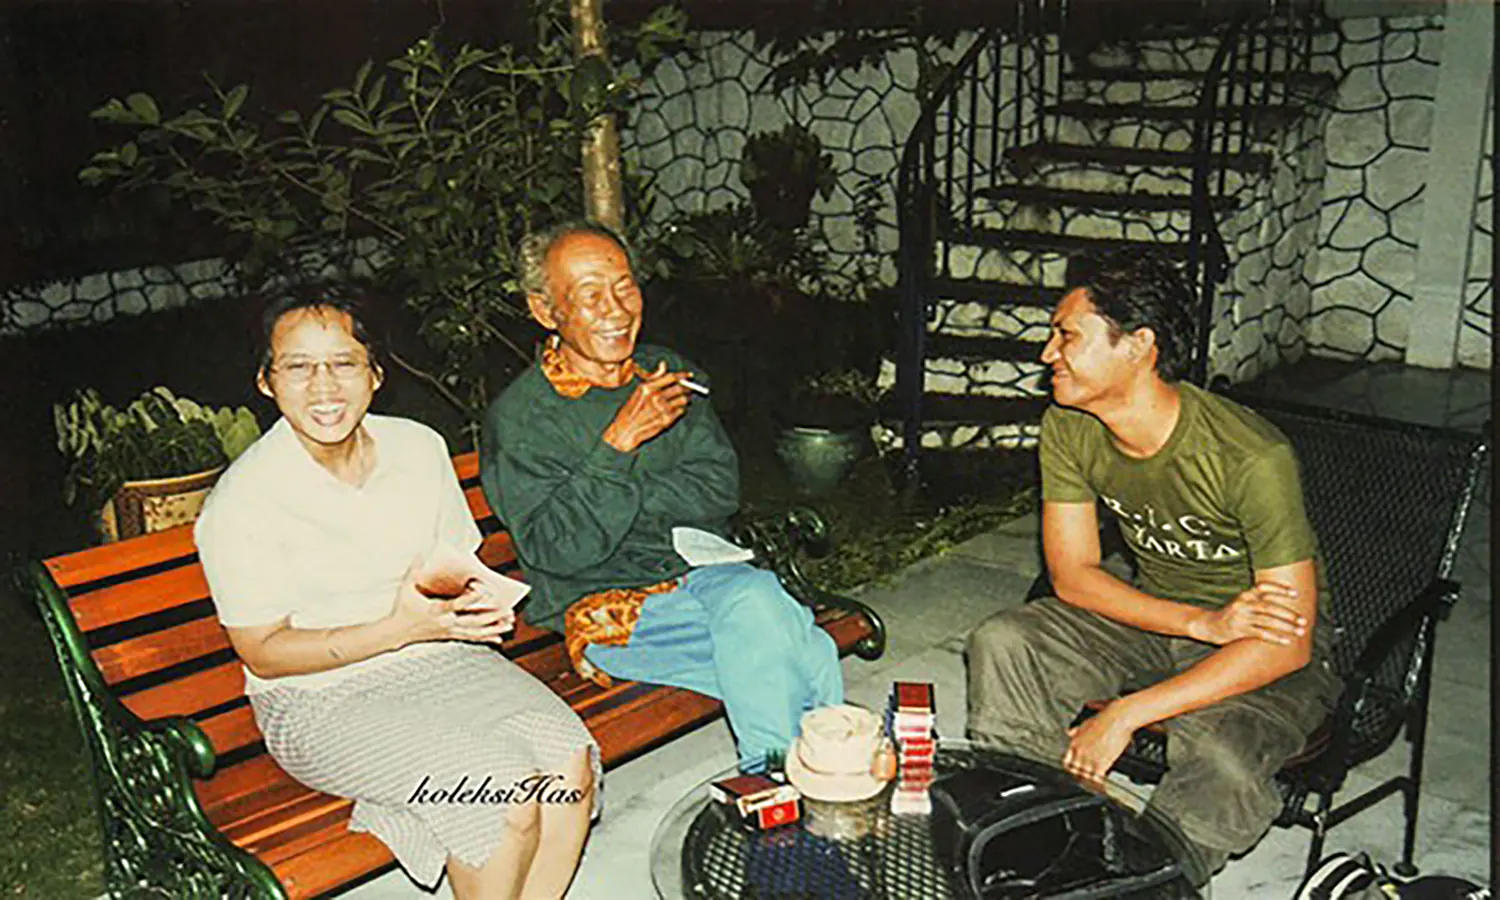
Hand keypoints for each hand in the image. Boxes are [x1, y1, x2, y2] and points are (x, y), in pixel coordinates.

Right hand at [390, 557, 513, 646]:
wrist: (397, 633)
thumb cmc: (403, 609)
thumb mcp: (406, 588)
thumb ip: (415, 570)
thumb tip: (421, 553)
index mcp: (435, 610)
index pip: (454, 604)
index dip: (468, 599)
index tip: (480, 591)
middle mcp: (445, 622)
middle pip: (472, 621)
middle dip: (491, 616)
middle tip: (507, 610)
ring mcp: (449, 630)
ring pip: (475, 631)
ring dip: (493, 628)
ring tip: (509, 624)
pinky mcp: (450, 635)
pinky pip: (471, 638)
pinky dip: (485, 638)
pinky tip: (498, 639)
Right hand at [602, 361, 691, 452]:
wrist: (627, 430)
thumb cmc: (631, 410)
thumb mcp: (639, 390)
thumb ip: (654, 377)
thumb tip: (663, 365)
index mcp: (648, 388)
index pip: (671, 377)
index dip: (682, 375)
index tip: (688, 376)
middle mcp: (656, 397)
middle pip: (680, 388)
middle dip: (686, 388)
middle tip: (688, 389)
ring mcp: (662, 409)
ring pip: (683, 399)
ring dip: (685, 398)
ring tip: (683, 399)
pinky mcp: (667, 420)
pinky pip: (681, 411)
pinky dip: (681, 409)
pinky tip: (676, 409)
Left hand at [1063, 702, 1136, 785]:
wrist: (1117, 719)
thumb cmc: (1105, 718)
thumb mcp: (1085, 722)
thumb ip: (1076, 730)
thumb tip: (1070, 732)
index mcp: (1074, 743)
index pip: (1067, 763)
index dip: (1072, 770)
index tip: (1078, 773)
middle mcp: (1079, 752)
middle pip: (1075, 772)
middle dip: (1081, 778)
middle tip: (1088, 782)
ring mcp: (1089, 758)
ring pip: (1085, 777)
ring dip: (1091, 782)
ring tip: (1097, 785)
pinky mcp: (1101, 763)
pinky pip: (1096, 779)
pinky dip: (1099, 784)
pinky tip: (1103, 785)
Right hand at [1187, 581, 1306, 645]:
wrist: (1208, 625)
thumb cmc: (1231, 615)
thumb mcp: (1242, 603)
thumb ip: (1258, 602)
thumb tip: (1284, 606)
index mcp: (1245, 594)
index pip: (1264, 587)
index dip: (1280, 589)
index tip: (1296, 594)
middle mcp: (1243, 603)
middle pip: (1269, 606)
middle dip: (1289, 614)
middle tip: (1303, 621)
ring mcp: (1240, 617)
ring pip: (1267, 620)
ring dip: (1286, 626)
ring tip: (1299, 632)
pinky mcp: (1238, 630)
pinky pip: (1260, 633)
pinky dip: (1275, 638)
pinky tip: (1286, 642)